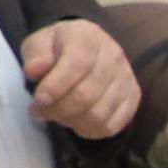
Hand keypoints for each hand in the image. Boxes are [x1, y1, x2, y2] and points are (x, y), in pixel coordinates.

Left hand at [19, 16, 142, 138]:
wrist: (86, 49)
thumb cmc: (59, 49)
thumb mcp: (40, 43)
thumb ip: (35, 54)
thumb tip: (34, 70)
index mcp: (88, 36)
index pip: (77, 64)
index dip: (55, 86)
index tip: (38, 100)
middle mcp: (113, 55)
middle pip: (87, 94)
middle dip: (58, 109)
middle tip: (39, 111)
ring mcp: (126, 78)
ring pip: (98, 114)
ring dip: (71, 121)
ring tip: (58, 115)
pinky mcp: (133, 98)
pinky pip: (111, 126)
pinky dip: (89, 130)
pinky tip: (76, 121)